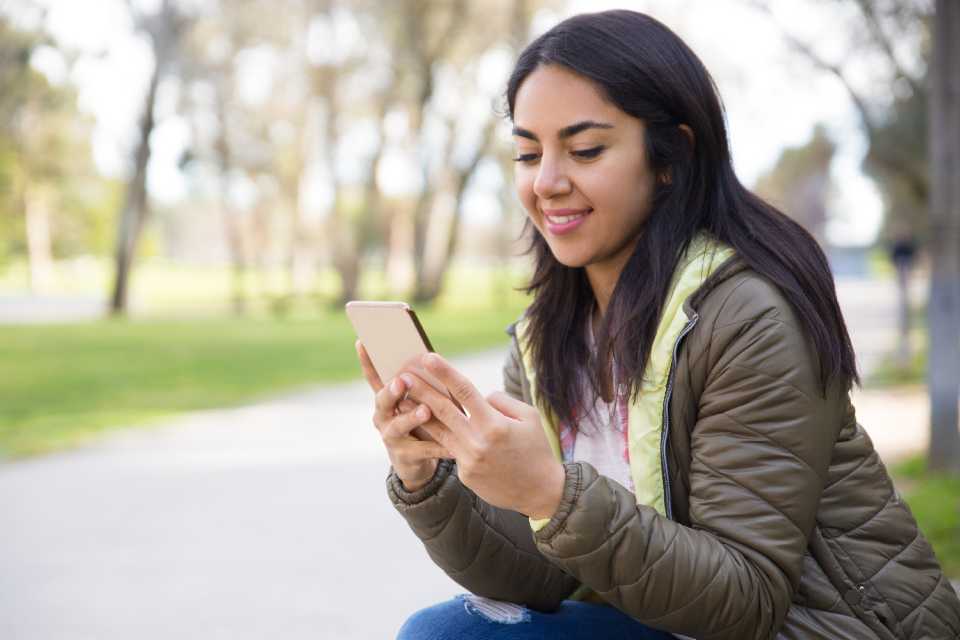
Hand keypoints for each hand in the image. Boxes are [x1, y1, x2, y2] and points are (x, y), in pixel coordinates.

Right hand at [356, 341, 453, 490]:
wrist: (417, 462)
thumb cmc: (422, 421)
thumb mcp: (420, 400)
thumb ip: (423, 383)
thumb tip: (432, 357)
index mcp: (386, 398)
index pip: (374, 376)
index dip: (367, 360)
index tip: (363, 342)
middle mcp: (383, 416)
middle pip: (383, 400)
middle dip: (392, 390)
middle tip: (402, 381)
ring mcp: (391, 437)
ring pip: (398, 426)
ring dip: (411, 417)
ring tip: (426, 411)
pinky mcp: (405, 457)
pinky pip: (422, 450)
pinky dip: (437, 447)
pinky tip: (451, 445)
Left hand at [398, 353, 564, 519]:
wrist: (541, 491)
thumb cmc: (536, 448)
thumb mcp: (528, 417)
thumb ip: (501, 402)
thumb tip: (480, 397)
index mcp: (494, 424)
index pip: (464, 391)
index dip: (445, 372)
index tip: (428, 357)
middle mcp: (477, 441)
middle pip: (443, 410)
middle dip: (422, 390)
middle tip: (403, 374)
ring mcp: (468, 460)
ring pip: (438, 431)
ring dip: (419, 413)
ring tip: (403, 398)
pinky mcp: (465, 474)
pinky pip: (452, 449)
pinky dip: (440, 436)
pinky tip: (426, 425)